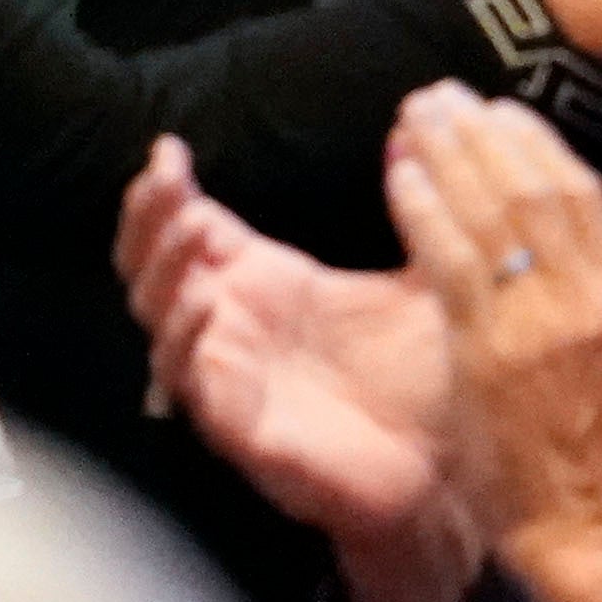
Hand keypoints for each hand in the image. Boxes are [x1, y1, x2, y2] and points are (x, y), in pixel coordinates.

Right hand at [121, 138, 453, 546]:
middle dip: (148, 220)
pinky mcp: (241, 430)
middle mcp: (236, 329)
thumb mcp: (427, 277)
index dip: (169, 191)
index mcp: (267, 287)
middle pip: (154, 267)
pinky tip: (205, 305)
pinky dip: (188, 343)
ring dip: (164, 272)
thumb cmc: (431, 377)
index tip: (169, 148)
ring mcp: (231, 379)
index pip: (192, 230)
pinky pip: (193, 386)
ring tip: (189, 229)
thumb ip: (420, 206)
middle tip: (165, 181)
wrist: (453, 473)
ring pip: (159, 321)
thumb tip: (414, 128)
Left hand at [384, 87, 601, 601]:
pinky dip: (424, 214)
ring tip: (416, 115)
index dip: (538, 145)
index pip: (584, 197)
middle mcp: (588, 300)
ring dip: (447, 157)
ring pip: (489, 215)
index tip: (502, 110)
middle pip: (530, 191)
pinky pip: (449, 267)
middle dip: (483, 134)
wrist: (597, 540)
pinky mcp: (485, 357)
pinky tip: (401, 176)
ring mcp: (535, 326)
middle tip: (442, 94)